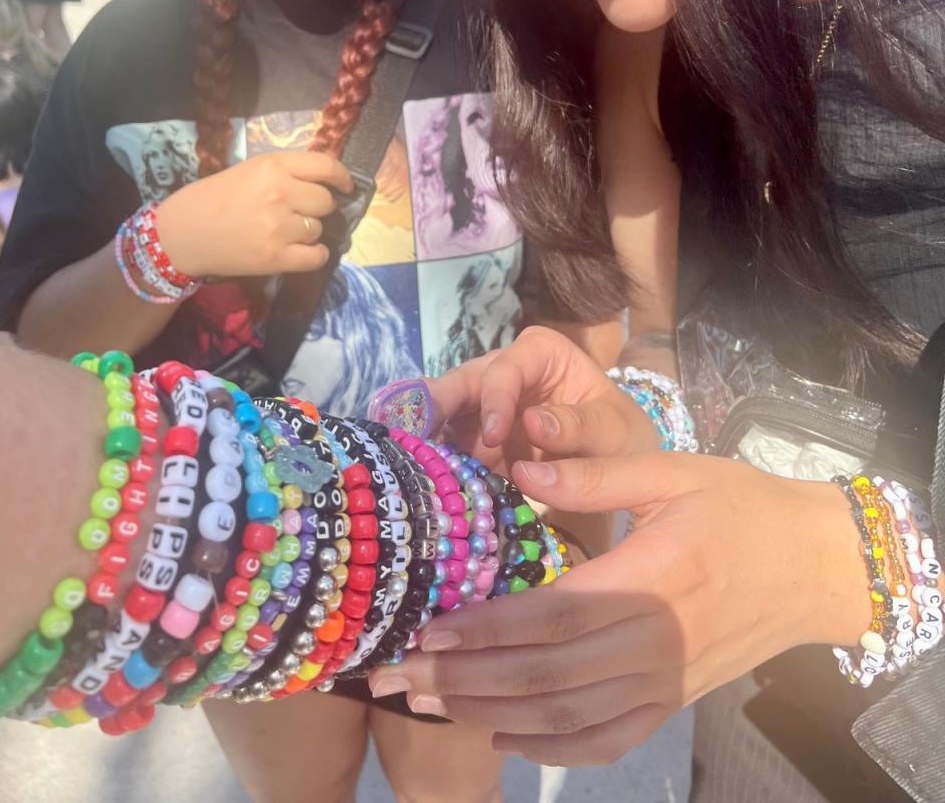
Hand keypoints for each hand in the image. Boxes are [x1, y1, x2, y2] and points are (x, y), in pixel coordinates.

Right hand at [155, 150, 352, 278]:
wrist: (180, 234)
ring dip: (308, 231)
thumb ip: (284, 173)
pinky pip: (315, 256)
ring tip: (283, 231)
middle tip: (297, 212)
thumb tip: (324, 183)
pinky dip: (314, 255)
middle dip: (317, 207)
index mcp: (272, 166)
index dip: (342, 177)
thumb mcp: (248, 170)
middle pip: (325, 201)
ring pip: (318, 229)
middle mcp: (280, 193)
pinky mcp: (275, 257)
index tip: (346, 186)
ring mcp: (279, 227)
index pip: (326, 166)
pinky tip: (302, 251)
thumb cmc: (211, 198)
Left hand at [370, 452, 868, 765]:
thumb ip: (594, 472)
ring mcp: (665, 683)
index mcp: (651, 579)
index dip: (483, 628)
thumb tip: (522, 466)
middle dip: (466, 678)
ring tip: (430, 704)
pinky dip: (552, 748)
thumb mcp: (672, 471)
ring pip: (565, 715)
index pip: (551, 615)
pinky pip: (606, 739)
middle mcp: (654, 643)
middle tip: (400, 674)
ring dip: (492, 715)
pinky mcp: (673, 703)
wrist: (812, 567)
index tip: (425, 627)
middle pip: (545, 675)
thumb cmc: (739, 507)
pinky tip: (504, 739)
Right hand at [430, 326, 659, 478]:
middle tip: (411, 430)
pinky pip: (445, 448)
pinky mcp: (471, 442)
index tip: (493, 436)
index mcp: (541, 354)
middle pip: (461, 383)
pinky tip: (413, 476)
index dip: (495, 397)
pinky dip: (430, 461)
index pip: (508, 367)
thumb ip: (579, 427)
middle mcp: (504, 373)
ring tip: (401, 453)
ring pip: (443, 413)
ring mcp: (482, 408)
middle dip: (435, 404)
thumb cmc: (621, 438)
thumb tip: (532, 422)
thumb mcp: (615, 431)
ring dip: (424, 434)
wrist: (620, 470)